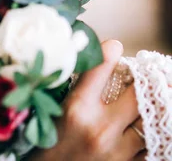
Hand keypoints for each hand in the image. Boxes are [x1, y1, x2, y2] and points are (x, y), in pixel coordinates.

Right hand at [30, 40, 145, 160]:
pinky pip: (152, 146)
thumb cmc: (45, 142)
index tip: (115, 47)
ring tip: (151, 96)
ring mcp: (117, 151)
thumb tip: (94, 59)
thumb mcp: (53, 110)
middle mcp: (99, 128)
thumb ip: (75, 87)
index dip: (110, 50)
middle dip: (143, 81)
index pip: (100, 67)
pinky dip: (151, 133)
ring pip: (151, 120)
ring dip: (151, 107)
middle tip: (144, 74)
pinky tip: (146, 124)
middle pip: (139, 93)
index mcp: (76, 108)